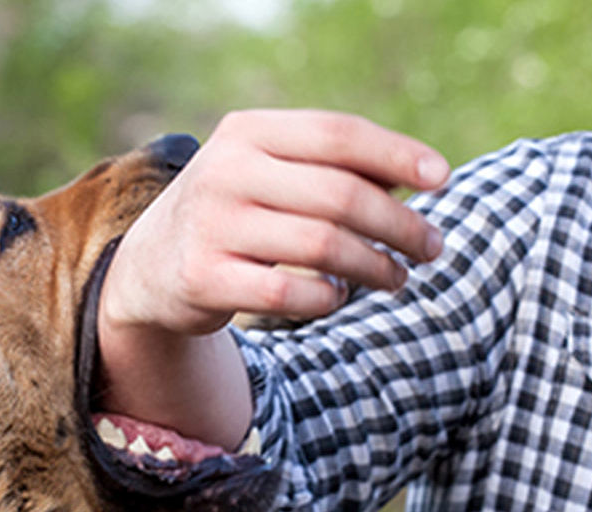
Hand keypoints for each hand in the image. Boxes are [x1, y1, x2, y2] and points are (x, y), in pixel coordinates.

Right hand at [97, 110, 449, 449]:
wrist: (149, 267)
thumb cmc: (234, 214)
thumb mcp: (269, 174)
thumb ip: (331, 168)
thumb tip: (420, 178)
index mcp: (247, 133)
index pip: (338, 134)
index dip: (398, 154)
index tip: (442, 180)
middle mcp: (225, 172)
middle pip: (340, 195)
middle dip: (399, 224)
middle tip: (431, 247)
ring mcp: (212, 226)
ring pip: (323, 247)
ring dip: (375, 267)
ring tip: (397, 278)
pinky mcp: (204, 278)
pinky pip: (291, 293)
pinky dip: (328, 298)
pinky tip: (338, 297)